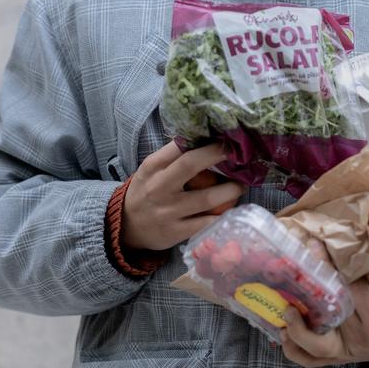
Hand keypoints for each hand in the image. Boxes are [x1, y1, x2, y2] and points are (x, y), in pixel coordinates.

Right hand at [121, 141, 245, 250]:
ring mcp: (168, 211)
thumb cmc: (146, 191)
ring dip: (231, 189)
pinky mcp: (176, 232)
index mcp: (153, 166)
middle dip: (217, 154)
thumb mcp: (151, 170)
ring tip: (242, 184)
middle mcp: (159, 187)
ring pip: (207, 198)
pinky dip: (224, 216)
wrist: (126, 227)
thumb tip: (207, 137)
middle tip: (238, 152)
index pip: (178, 145)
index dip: (203, 139)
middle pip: (191, 164)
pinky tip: (234, 209)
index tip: (223, 135)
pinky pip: (207, 223)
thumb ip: (173, 156)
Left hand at [280, 239, 368, 367]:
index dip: (330, 266)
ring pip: (314, 347)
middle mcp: (357, 338)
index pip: (349, 290)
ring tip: (285, 308)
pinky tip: (283, 332)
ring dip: (296, 330)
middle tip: (292, 269)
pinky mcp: (336, 359)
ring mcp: (344, 352)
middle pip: (328, 315)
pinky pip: (310, 360)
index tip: (315, 245)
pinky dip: (294, 349)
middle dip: (308, 292)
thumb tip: (362, 239)